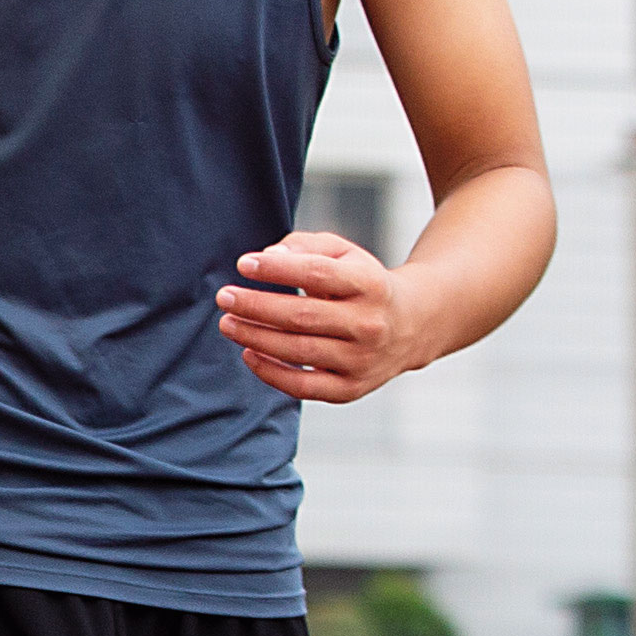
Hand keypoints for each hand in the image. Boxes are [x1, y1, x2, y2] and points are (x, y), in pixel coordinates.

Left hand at [216, 229, 412, 405]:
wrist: (410, 326)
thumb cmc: (362, 284)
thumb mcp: (344, 254)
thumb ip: (305, 247)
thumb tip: (268, 257)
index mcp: (370, 284)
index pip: (318, 274)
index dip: (277, 270)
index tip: (244, 265)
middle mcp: (369, 324)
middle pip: (303, 316)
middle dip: (256, 306)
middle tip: (224, 296)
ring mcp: (361, 360)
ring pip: (299, 351)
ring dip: (256, 337)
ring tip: (228, 323)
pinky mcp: (350, 388)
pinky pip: (303, 387)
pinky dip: (270, 372)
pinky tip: (248, 353)